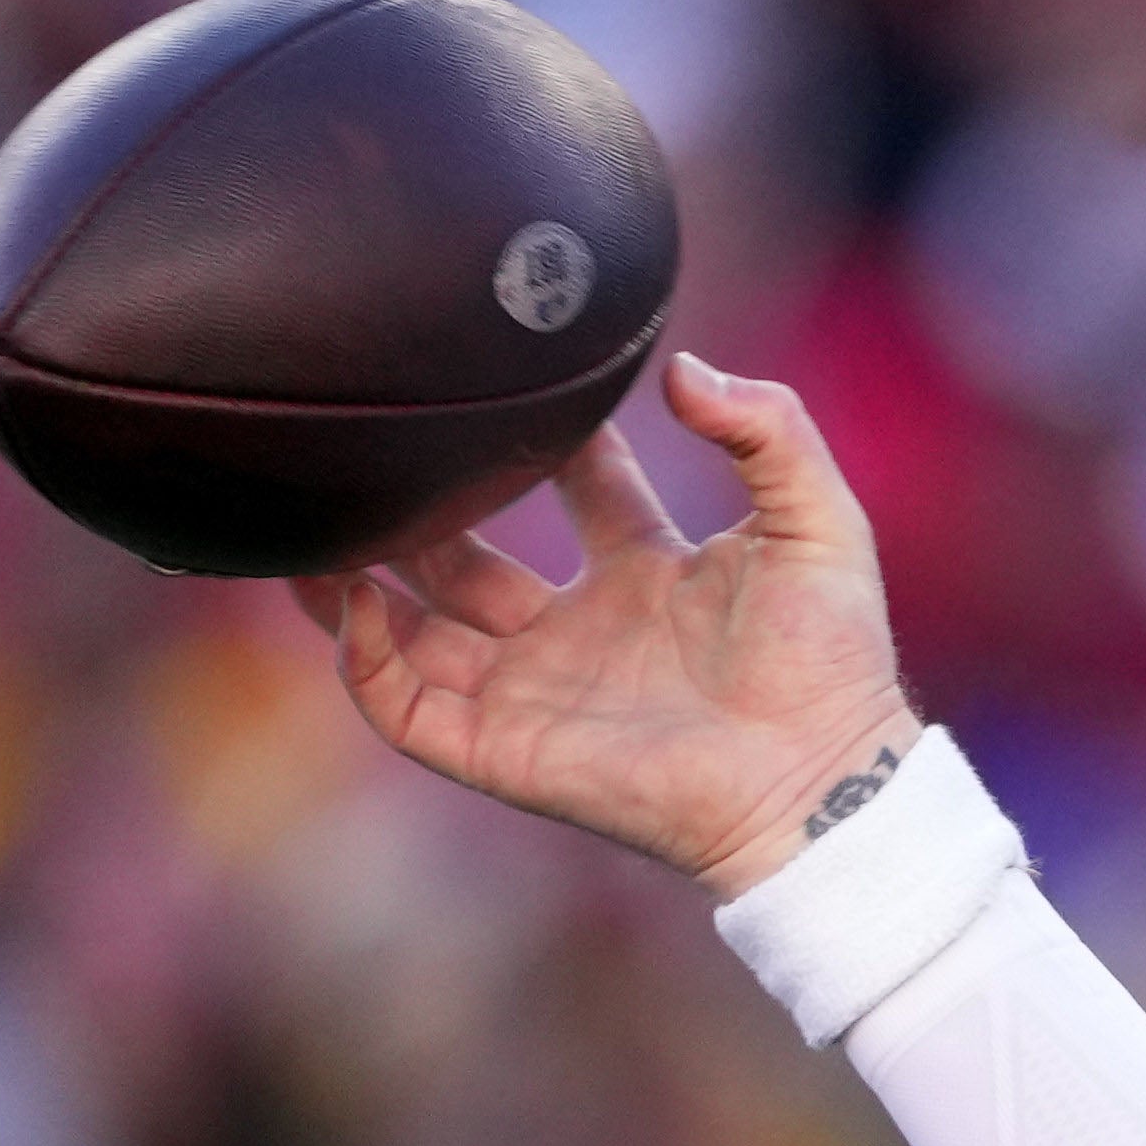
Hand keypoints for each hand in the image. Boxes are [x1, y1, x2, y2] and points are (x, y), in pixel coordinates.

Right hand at [294, 350, 927, 902]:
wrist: (821, 780)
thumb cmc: (832, 664)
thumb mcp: (817, 521)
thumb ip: (770, 429)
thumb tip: (683, 366)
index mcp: (654, 576)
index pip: (584, 489)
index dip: (552, 440)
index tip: (511, 386)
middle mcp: (585, 633)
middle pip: (471, 560)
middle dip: (420, 509)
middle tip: (379, 449)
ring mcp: (539, 693)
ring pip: (415, 633)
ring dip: (356, 579)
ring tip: (313, 518)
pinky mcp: (508, 751)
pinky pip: (404, 707)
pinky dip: (361, 656)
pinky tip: (352, 595)